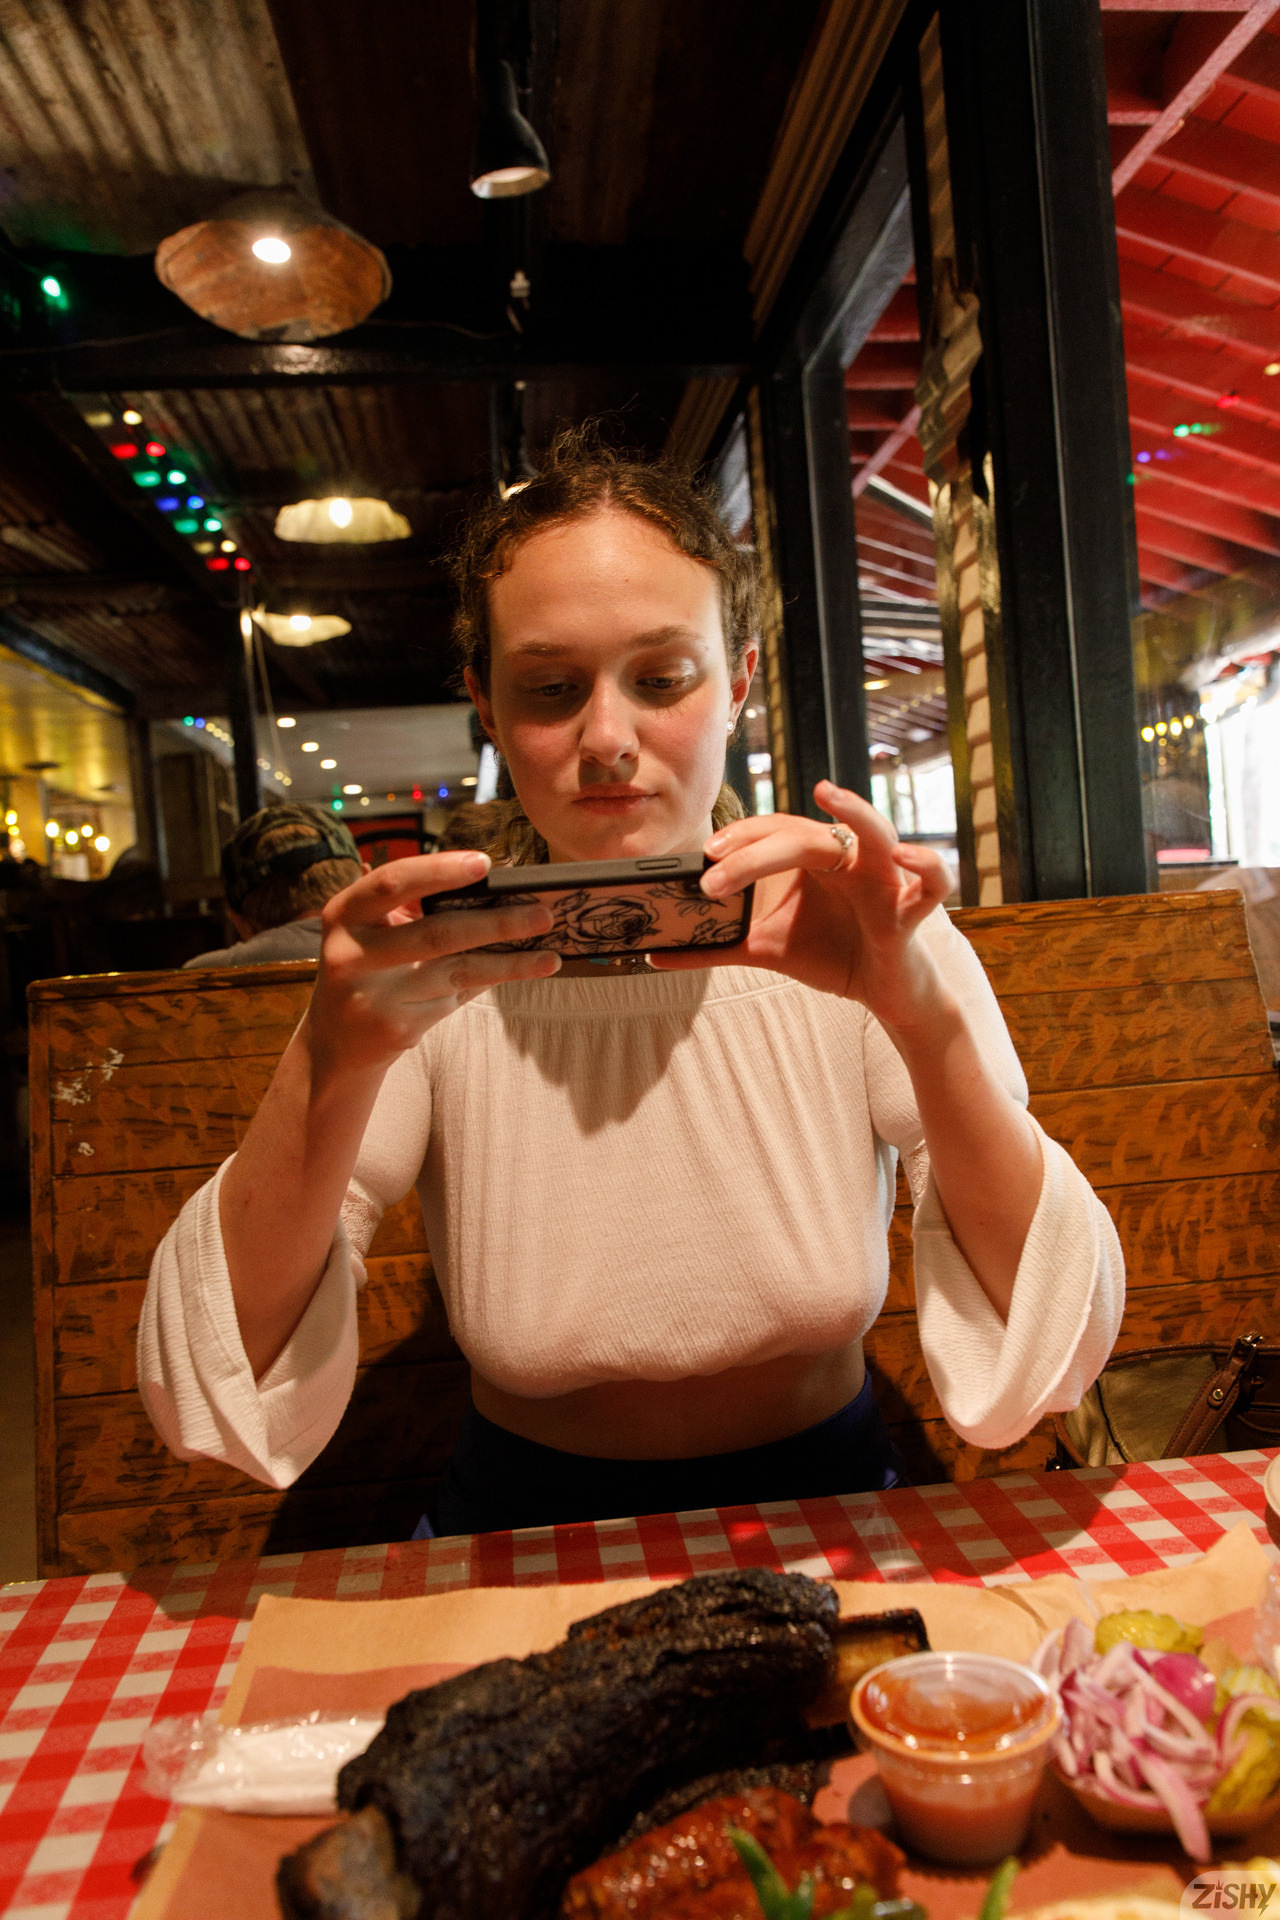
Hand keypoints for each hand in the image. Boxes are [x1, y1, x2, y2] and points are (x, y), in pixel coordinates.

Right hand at [308, 850, 557, 1072]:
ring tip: (550, 955)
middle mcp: (352, 954)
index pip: (392, 883)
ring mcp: (375, 996)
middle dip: (496, 922)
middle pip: (436, 932)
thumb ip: (413, 906)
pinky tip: (523, 972)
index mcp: (344, 914)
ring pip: (457, 971)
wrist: (339, 1039)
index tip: (485, 863)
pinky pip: (457, 996)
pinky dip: (493, 980)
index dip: (439, 870)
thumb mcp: (371, 928)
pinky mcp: (398, 1027)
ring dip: (510, 962)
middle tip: (542, 914)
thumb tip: (492, 885)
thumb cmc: (368, 965)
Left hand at [651, 781, 952, 1034]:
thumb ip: (715, 946)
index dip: (741, 838)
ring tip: (828, 795)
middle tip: (714, 871)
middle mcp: (849, 857)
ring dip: (854, 813)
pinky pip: (932, 881)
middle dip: (759, 850)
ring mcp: (886, 878)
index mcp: (814, 859)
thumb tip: (655, 954)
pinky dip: (926, 864)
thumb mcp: (767, 950)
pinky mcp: (914, 909)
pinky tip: (905, 855)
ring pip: (874, 833)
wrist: (885, 994)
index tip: (704, 856)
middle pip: (805, 835)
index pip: (775, 831)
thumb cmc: (833, 955)